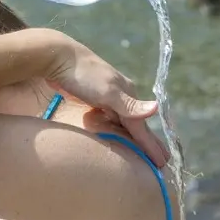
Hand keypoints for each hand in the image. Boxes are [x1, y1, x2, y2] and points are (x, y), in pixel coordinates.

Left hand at [48, 34, 169, 166]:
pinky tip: (113, 133)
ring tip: (141, 152)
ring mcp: (106, 95)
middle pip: (135, 124)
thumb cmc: (83, 75)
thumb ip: (129, 105)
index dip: (150, 144)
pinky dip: (115, 128)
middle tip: (162, 160)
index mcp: (127, 94)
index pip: (140, 126)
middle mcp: (120, 95)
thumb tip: (156, 109)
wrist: (57, 57)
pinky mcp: (93, 97)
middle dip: (147, 141)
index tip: (162, 162)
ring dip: (132, 136)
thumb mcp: (107, 91)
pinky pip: (109, 117)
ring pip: (122, 121)